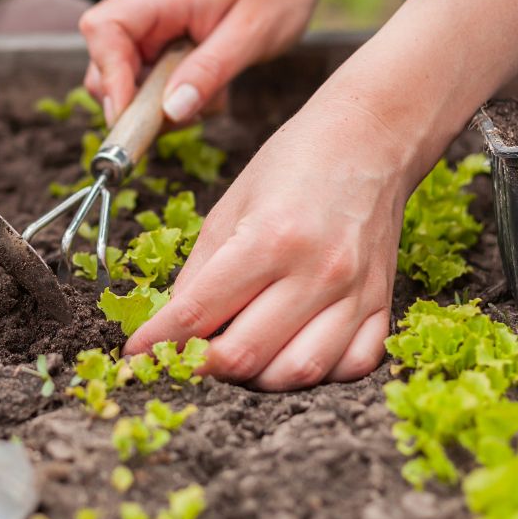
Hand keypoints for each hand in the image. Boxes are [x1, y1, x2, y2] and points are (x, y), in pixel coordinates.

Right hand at [80, 0, 319, 123]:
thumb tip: (170, 111)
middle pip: (103, 65)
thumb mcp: (252, 34)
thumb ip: (210, 71)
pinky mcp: (161, 56)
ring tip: (210, 98)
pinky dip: (175, 107)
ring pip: (124, 87)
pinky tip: (211, 93)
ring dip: (159, 109)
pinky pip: (149, 93)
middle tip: (180, 117)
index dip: (108, 74)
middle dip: (133, 102)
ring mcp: (151, 36)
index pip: (104, 29)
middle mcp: (146, 15)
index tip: (129, 114)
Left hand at [124, 97, 413, 389]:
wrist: (370, 138)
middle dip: (201, 367)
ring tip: (235, 360)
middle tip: (182, 359)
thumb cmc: (294, 163)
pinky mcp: (382, 303)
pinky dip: (316, 374)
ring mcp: (356, 292)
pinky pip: (352, 367)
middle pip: (245, 355)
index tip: (135, 356)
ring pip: (298, 374)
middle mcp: (316, 272)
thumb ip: (199, 271)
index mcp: (268, 239)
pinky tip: (290, 354)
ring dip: (257, 380)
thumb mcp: (230, 205)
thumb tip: (171, 325)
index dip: (157, 343)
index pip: (198, 313)